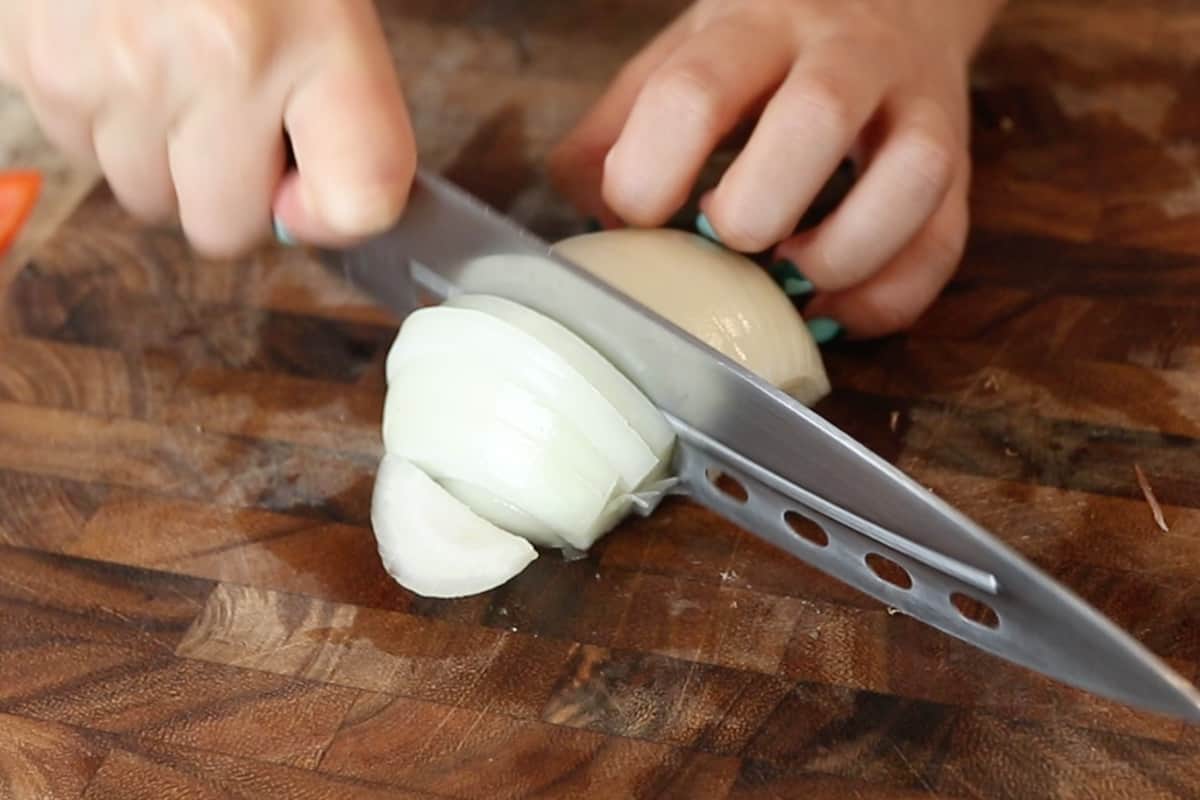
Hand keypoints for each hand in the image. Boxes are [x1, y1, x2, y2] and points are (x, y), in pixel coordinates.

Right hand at [0, 0, 415, 256]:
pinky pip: (82, 150)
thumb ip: (343, 108)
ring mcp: (109, 71)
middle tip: (234, 107)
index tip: (314, 184)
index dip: (338, 212)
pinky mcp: (34, 65)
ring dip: (165, 154)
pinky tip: (123, 43)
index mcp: (308, 38)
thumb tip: (303, 213)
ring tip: (174, 59)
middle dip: (234, 188)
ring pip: (146, 197)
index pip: (361, 198)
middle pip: (226, 229)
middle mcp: (209, 66)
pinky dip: (106, 117)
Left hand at [551, 0, 1005, 337]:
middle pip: (817, 117)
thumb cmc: (768, 44)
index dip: (652, 169)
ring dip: (843, 253)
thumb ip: (622, 121)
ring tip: (790, 280)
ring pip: (913, 176)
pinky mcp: (960, 165)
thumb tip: (578, 203)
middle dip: (757, 206)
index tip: (634, 216)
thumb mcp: (685, 54)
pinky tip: (832, 309)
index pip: (697, 88)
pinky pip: (943, 241)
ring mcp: (914, 106)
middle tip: (723, 241)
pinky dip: (886, 297)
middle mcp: (843, 56)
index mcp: (753, 26)